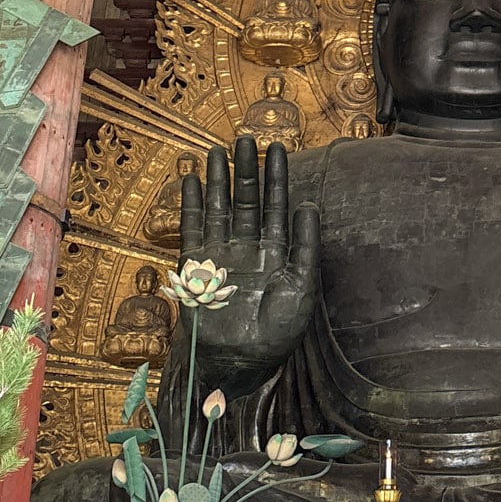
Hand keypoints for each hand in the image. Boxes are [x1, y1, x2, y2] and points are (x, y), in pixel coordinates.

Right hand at [176, 138, 320, 389]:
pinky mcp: (196, 266)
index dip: (277, 178)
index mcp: (276, 254)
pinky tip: (192, 180)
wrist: (237, 364)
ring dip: (219, 180)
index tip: (278, 148)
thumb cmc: (275, 334)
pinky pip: (193, 228)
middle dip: (247, 170)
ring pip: (220, 208)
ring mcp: (221, 256)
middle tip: (246, 137)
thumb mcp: (301, 288)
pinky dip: (192, 205)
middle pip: (246, 201)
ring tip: (218, 150)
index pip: (277, 207)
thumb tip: (308, 205)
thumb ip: (305, 246)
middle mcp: (248, 250)